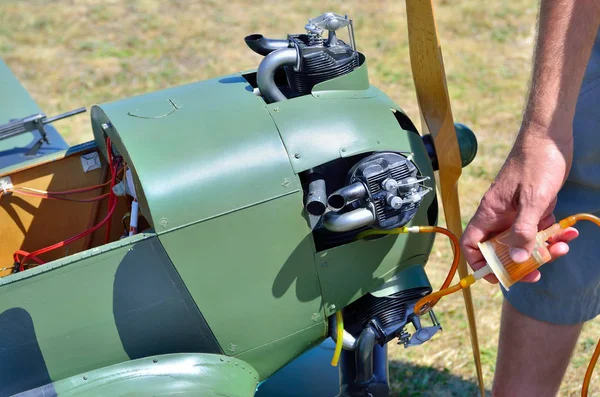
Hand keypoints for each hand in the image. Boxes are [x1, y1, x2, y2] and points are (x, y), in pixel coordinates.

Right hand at [460, 123, 576, 283]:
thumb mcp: (533, 200)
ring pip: (524, 240)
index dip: (480, 263)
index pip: (472, 244)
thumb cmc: (537, 162)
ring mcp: (517, 211)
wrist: (551, 135)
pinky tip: (569, 232)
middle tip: (537, 273)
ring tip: (563, 247)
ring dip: (543, 249)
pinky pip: (540, 228)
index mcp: (490, 213)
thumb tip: (517, 261)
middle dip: (520, 262)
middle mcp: (500, 215)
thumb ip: (524, 231)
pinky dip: (554, 234)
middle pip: (501, 248)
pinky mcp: (534, 206)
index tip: (498, 275)